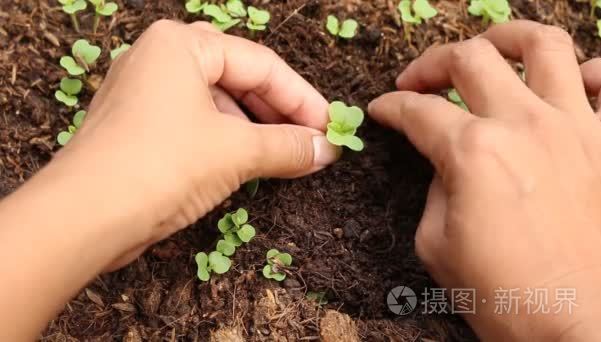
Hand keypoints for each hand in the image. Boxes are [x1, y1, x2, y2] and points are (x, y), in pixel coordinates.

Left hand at [53, 20, 339, 268]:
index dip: (302, 98)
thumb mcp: (236, 151)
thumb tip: (326, 150)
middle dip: (280, 114)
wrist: (85, 217)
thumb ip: (288, 146)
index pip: (261, 64)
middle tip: (313, 143)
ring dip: (256, 130)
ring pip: (218, 104)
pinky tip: (249, 164)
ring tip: (286, 156)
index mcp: (181, 44)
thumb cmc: (162, 165)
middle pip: (239, 80)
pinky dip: (228, 142)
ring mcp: (145, 94)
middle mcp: (159, 59)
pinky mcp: (140, 128)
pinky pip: (197, 125)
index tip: (330, 129)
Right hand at [369, 20, 600, 340]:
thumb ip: (435, 189)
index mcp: (472, 152)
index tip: (380, 110)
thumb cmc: (505, 298)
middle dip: (429, 63)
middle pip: (468, 58)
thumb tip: (446, 164)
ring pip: (543, 44)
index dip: (390, 107)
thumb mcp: (437, 246)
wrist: (581, 330)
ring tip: (488, 50)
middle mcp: (524, 125)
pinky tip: (569, 84)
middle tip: (417, 82)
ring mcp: (576, 128)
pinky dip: (591, 73)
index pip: (416, 111)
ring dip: (506, 38)